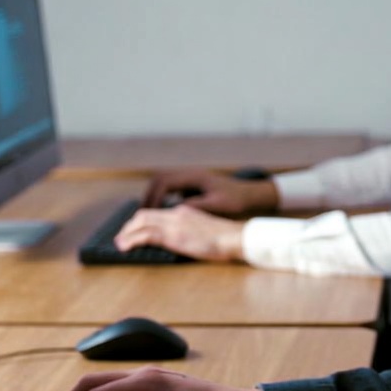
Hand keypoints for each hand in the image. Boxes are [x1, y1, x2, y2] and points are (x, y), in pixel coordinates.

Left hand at [115, 205, 246, 261]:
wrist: (235, 237)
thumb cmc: (226, 238)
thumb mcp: (205, 230)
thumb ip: (191, 231)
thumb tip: (183, 240)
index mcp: (184, 211)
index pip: (156, 211)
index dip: (140, 220)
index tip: (133, 229)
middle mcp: (176, 213)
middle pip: (144, 214)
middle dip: (129, 225)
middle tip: (121, 236)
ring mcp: (174, 224)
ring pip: (141, 222)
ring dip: (126, 233)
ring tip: (119, 243)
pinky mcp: (174, 236)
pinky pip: (146, 235)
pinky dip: (132, 240)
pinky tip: (125, 247)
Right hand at [143, 168, 278, 214]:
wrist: (250, 194)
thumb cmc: (236, 199)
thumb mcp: (217, 205)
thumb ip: (197, 206)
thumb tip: (175, 210)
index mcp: (194, 177)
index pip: (164, 183)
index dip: (154, 197)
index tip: (149, 213)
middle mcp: (189, 175)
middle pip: (159, 180)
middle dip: (148, 196)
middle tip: (140, 214)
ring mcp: (190, 179)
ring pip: (163, 184)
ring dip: (153, 197)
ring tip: (146, 215)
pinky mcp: (192, 186)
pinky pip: (170, 189)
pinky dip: (161, 199)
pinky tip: (161, 214)